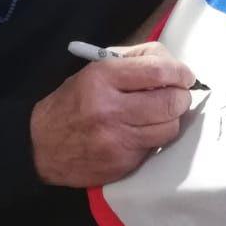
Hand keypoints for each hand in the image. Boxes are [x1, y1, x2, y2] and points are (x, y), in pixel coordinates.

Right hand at [30, 44, 195, 186]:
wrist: (40, 145)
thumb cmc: (71, 102)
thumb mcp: (93, 71)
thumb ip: (132, 62)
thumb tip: (170, 65)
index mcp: (102, 77)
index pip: (158, 71)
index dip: (180, 73)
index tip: (185, 75)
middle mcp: (110, 109)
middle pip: (171, 102)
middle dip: (181, 96)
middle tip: (177, 95)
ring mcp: (117, 139)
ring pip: (169, 128)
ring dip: (171, 119)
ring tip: (159, 114)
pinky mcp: (122, 163)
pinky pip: (155, 147)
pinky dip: (155, 138)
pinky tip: (142, 131)